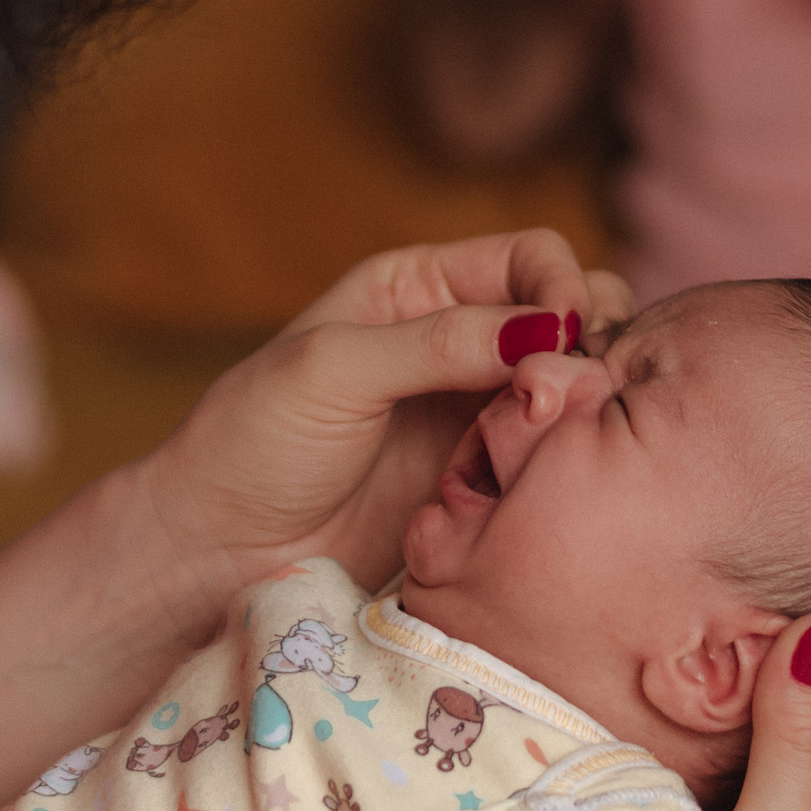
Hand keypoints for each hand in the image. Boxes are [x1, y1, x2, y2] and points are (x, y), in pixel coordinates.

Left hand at [141, 232, 634, 604]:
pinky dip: (573, 461)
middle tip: (574, 391)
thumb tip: (546, 328)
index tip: (564, 335)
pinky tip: (553, 479)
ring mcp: (478, 416)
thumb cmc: (252, 445)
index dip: (561, 285)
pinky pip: (557, 459)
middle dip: (591, 342)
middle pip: (573, 315)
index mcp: (418, 288)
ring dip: (585, 405)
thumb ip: (436, 342)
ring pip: (575, 389)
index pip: (530, 257)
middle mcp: (459, 343)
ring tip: (564, 438)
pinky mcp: (488, 484)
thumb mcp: (331, 371)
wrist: (219, 552)